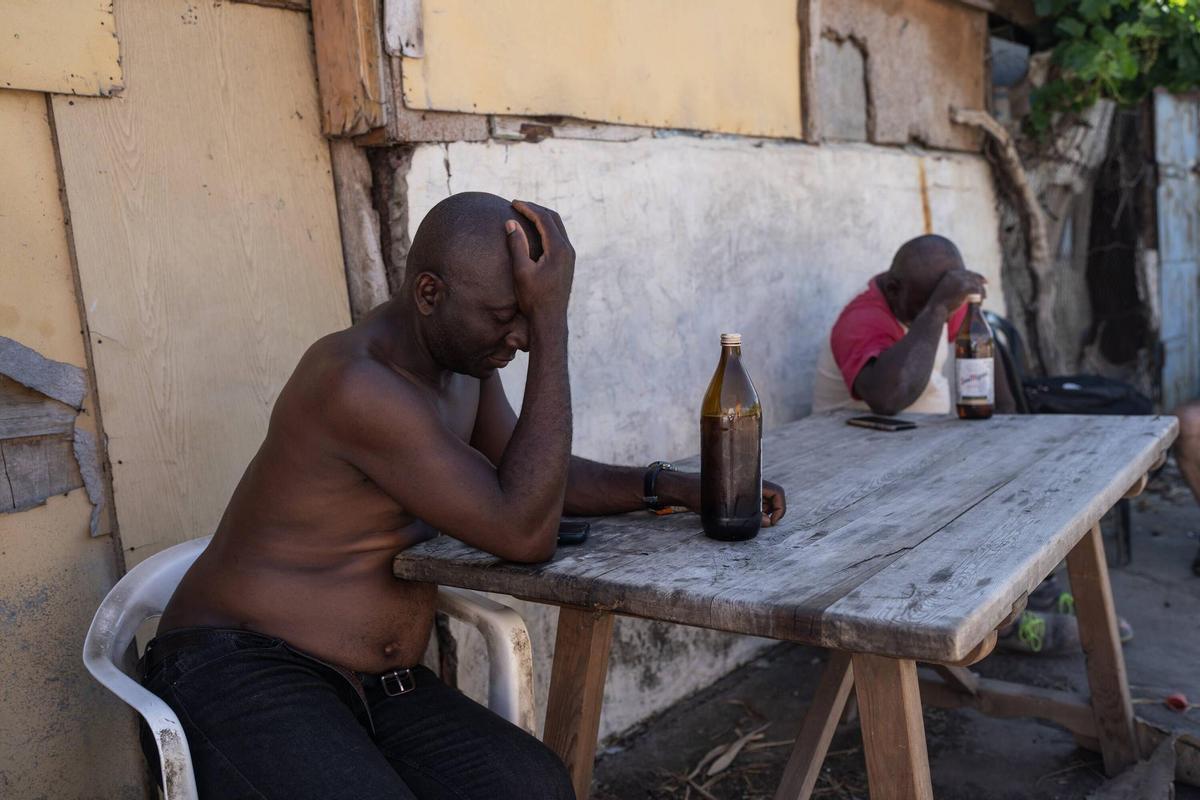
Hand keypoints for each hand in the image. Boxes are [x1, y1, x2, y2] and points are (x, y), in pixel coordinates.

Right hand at [506, 200, 574, 322]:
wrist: (550, 320)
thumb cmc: (534, 298)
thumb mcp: (521, 271)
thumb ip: (517, 245)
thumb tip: (511, 222)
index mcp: (558, 249)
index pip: (544, 219)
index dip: (528, 208)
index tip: (513, 202)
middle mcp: (568, 250)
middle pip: (553, 219)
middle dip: (535, 209)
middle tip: (518, 205)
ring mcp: (570, 257)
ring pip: (557, 228)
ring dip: (542, 218)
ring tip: (524, 215)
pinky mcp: (567, 263)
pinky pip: (558, 238)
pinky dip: (546, 229)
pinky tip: (534, 233)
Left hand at [662, 473, 786, 526]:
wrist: (684, 489)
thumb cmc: (701, 495)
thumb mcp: (724, 508)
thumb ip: (748, 515)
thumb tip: (767, 522)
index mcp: (750, 479)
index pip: (778, 492)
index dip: (781, 508)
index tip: (773, 521)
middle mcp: (749, 482)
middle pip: (772, 498)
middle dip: (772, 513)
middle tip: (762, 525)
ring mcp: (743, 488)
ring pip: (762, 501)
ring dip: (763, 513)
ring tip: (752, 523)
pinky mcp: (735, 494)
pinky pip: (752, 503)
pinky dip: (754, 512)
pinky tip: (745, 520)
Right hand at [927, 269, 986, 317]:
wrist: (935, 309)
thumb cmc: (939, 304)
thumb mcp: (945, 290)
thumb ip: (955, 285)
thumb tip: (967, 287)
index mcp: (950, 274)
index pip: (967, 272)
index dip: (977, 275)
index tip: (983, 280)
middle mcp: (955, 275)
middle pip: (973, 276)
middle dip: (981, 281)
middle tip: (987, 285)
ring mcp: (960, 281)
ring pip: (977, 284)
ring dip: (982, 291)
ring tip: (983, 298)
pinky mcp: (965, 288)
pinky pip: (978, 291)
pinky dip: (980, 298)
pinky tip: (980, 304)